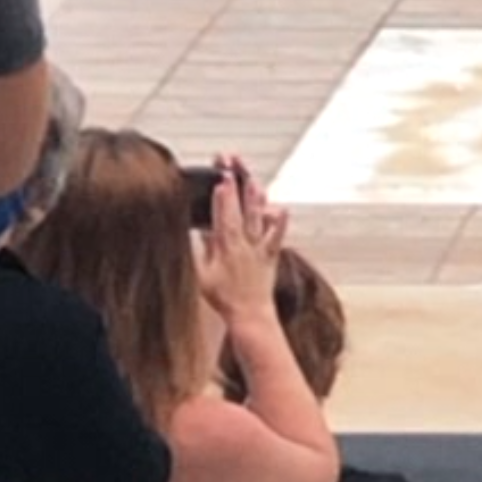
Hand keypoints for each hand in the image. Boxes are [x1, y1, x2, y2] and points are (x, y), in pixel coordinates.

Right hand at [195, 156, 287, 321]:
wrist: (249, 314)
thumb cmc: (223, 297)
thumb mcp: (202, 275)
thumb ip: (202, 250)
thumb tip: (200, 231)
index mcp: (226, 248)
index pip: (223, 216)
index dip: (222, 197)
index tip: (221, 179)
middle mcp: (245, 245)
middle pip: (241, 210)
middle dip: (237, 187)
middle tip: (233, 168)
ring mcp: (260, 248)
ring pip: (259, 218)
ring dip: (256, 198)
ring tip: (254, 180)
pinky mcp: (271, 255)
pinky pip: (277, 236)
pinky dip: (280, 222)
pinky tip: (282, 209)